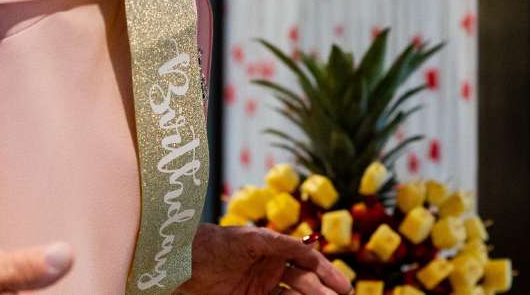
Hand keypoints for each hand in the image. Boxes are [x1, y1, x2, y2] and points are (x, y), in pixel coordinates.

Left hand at [180, 224, 350, 294]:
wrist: (184, 261)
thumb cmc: (218, 242)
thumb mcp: (253, 239)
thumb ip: (283, 244)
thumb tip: (313, 247)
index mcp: (276, 250)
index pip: (309, 264)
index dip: (328, 275)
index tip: (345, 288)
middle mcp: (272, 269)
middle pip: (305, 284)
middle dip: (323, 292)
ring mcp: (261, 288)